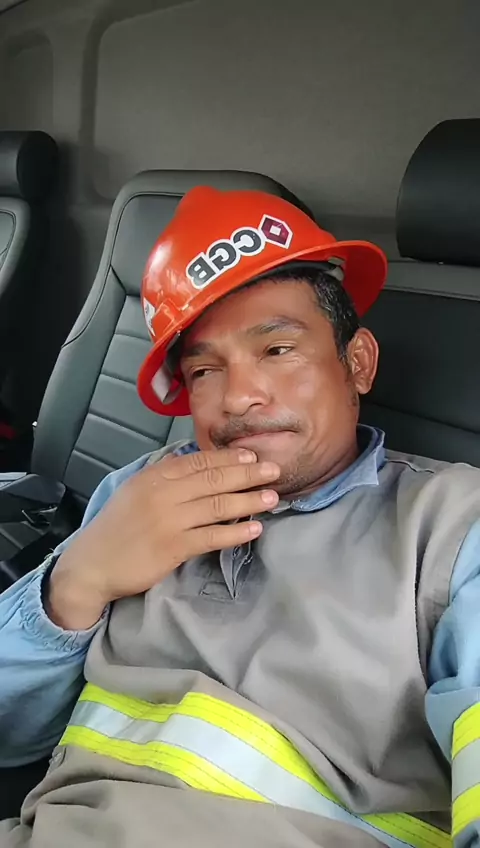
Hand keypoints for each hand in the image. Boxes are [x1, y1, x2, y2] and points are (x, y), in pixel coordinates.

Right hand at [47, 449, 279, 628]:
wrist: (92, 564)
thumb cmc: (117, 528)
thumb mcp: (135, 490)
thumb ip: (165, 477)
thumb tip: (195, 460)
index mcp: (153, 476)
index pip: (198, 461)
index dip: (228, 458)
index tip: (252, 455)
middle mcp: (163, 494)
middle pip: (213, 479)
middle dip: (247, 473)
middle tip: (273, 469)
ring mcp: (169, 521)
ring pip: (218, 505)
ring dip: (249, 500)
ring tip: (272, 497)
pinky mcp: (173, 548)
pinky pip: (212, 536)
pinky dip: (236, 532)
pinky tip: (255, 529)